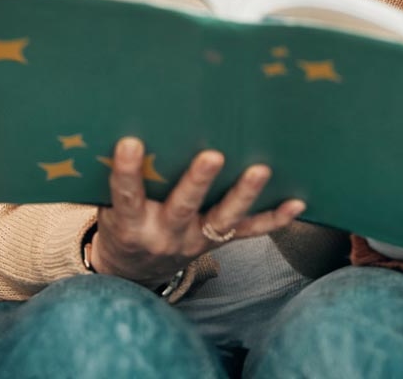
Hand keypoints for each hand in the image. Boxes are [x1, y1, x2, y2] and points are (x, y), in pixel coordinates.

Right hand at [89, 137, 304, 287]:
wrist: (132, 275)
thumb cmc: (120, 225)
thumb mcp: (105, 208)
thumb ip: (115, 179)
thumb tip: (113, 127)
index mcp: (131, 224)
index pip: (127, 197)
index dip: (127, 172)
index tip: (130, 142)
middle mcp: (165, 235)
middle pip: (183, 207)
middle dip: (198, 182)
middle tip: (212, 156)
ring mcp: (195, 240)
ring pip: (222, 218)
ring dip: (243, 194)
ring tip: (260, 170)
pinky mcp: (218, 242)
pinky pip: (249, 232)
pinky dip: (274, 219)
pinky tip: (297, 202)